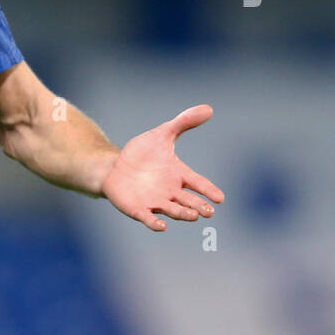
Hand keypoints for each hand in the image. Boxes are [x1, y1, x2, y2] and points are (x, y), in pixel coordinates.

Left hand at [101, 104, 224, 231]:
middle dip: (199, 206)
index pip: (198, 183)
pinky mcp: (138, 209)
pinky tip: (161, 226)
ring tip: (193, 216)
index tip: (220, 198)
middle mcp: (170, 191)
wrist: (114, 166)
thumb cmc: (141, 153)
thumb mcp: (162, 134)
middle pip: (189, 201)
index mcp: (179, 175)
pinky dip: (155, 223)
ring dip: (183, 214)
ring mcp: (155, 201)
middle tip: (209, 211)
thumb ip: (183, 122)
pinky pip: (148, 218)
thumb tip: (208, 108)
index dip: (209, 190)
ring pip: (173, 210)